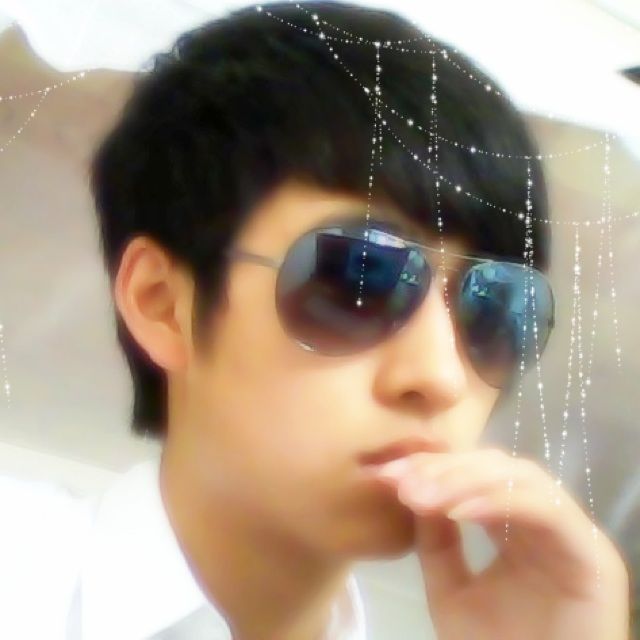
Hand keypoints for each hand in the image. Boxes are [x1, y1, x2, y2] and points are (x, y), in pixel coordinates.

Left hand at [367, 447, 630, 639]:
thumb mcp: (450, 590)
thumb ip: (436, 541)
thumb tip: (413, 488)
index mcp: (516, 526)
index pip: (476, 475)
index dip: (433, 466)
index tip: (389, 474)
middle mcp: (546, 521)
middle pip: (497, 467)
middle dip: (446, 468)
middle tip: (403, 481)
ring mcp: (571, 533)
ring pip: (521, 476)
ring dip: (467, 479)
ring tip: (424, 495)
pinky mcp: (592, 552)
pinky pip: (545, 508)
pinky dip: (500, 500)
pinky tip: (458, 511)